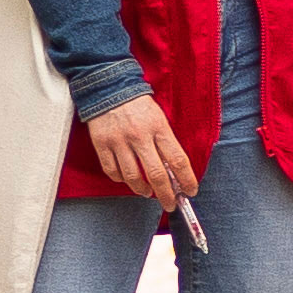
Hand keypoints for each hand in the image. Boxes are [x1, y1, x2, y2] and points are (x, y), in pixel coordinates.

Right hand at [81, 96, 195, 201]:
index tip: (191, 191)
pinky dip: (121, 180)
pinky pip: (112, 171)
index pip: (178, 160)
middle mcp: (140, 136)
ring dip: (142, 190)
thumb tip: (174, 171)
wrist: (109, 88)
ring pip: (133, 177)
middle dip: (166, 194)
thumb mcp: (159, 118)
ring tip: (148, 193)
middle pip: (157, 174)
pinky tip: (127, 180)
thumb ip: (165, 142)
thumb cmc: (139, 106)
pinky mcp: (101, 144)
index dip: (187, 179)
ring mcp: (119, 141)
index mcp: (159, 128)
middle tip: (170, 204)